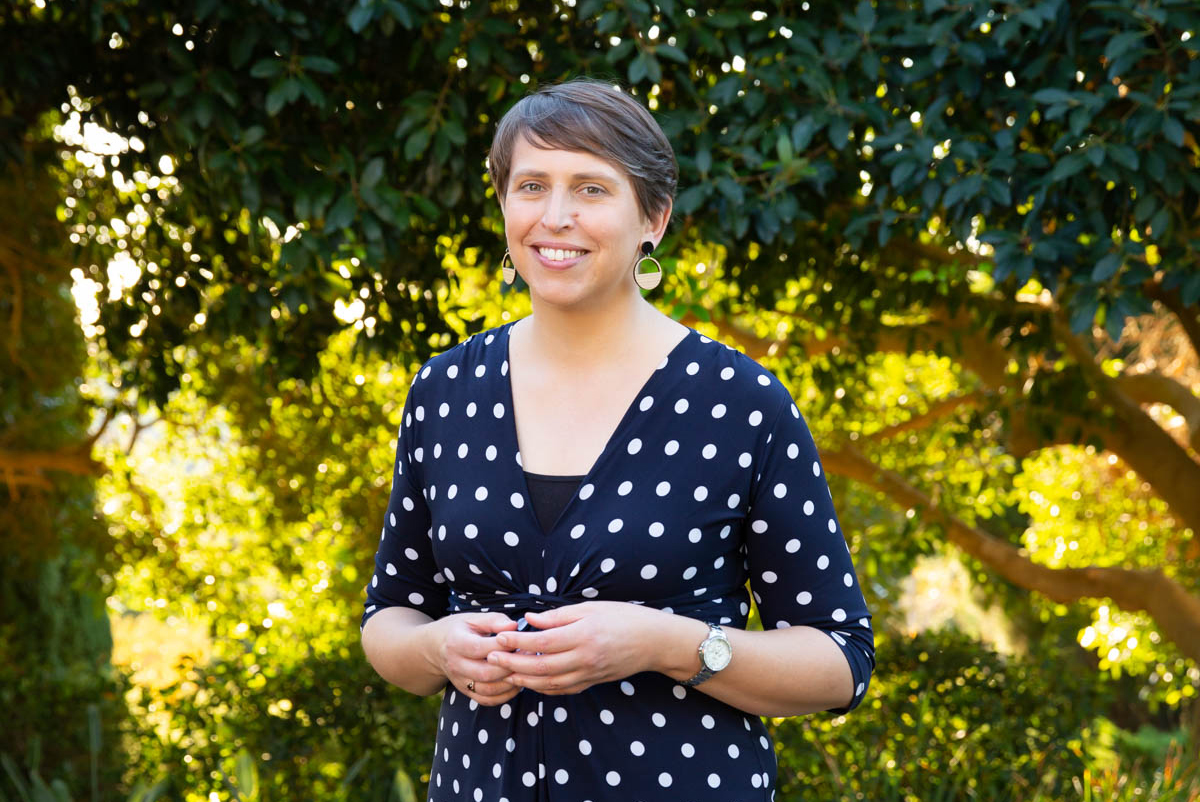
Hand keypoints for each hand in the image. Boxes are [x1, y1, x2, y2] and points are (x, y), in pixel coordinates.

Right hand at [436, 612, 520, 705]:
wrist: (436, 648)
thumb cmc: (460, 629)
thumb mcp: (473, 618)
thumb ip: (494, 621)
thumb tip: (514, 626)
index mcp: (456, 643)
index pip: (480, 648)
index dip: (503, 645)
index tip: (521, 639)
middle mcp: (456, 665)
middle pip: (485, 673)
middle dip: (510, 666)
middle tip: (528, 656)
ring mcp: (460, 681)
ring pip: (488, 689)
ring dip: (510, 682)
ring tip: (526, 669)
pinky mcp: (466, 692)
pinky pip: (487, 700)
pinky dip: (505, 695)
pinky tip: (517, 683)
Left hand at [485, 602, 667, 694]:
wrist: (654, 641)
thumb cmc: (624, 617)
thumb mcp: (592, 608)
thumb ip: (559, 616)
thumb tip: (531, 619)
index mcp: (583, 635)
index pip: (542, 643)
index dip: (518, 641)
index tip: (499, 637)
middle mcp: (585, 658)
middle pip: (541, 666)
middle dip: (513, 662)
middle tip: (492, 657)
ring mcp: (589, 674)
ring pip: (549, 682)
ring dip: (524, 679)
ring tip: (505, 671)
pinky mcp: (592, 683)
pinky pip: (562, 689)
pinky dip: (543, 687)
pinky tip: (530, 681)